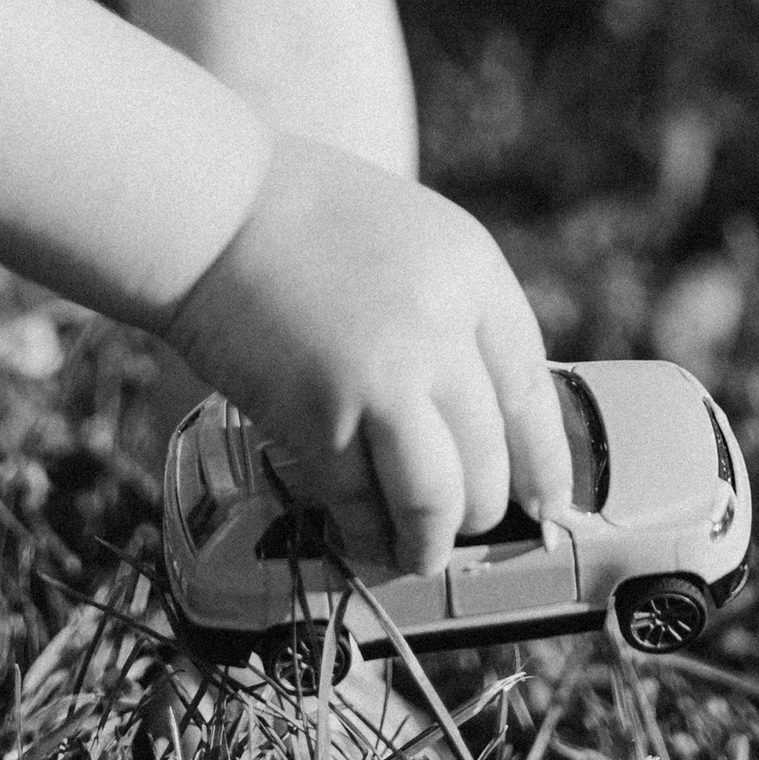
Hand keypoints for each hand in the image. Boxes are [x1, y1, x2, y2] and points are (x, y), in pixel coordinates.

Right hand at [160, 134, 570, 577]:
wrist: (211, 207)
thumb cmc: (299, 214)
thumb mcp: (408, 238)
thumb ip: (450, 312)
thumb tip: (476, 418)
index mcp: (471, 271)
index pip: (531, 389)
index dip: (544, 461)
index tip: (547, 502)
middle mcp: (441, 327)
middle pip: (490, 459)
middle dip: (482, 512)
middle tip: (463, 527)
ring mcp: (382, 377)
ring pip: (437, 500)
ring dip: (429, 541)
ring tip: (417, 552)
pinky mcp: (319, 417)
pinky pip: (360, 503)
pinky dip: (365, 533)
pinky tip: (360, 536)